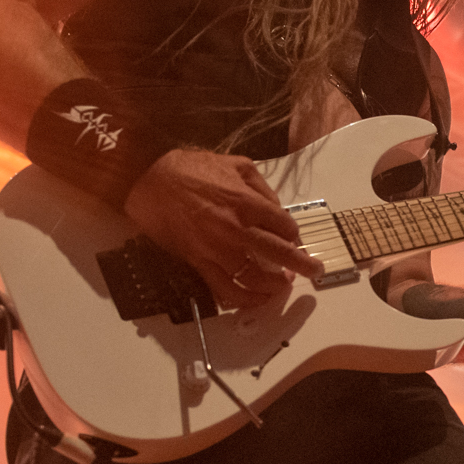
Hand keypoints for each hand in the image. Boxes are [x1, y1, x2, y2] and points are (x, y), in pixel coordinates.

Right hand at [123, 149, 322, 308]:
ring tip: (284, 284)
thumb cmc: (191, 169)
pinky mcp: (199, 263)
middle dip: (302, 264)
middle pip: (279, 253)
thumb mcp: (236, 164)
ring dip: (275, 285)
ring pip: (255, 278)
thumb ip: (262, 186)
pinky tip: (256, 299)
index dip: (293, 233)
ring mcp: (217, 250)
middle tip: (315, 270)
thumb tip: (277, 208)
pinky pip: (225, 290)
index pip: (285, 226)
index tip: (293, 237)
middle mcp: (236, 229)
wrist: (149, 180)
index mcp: (247, 202)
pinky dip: (245, 299)